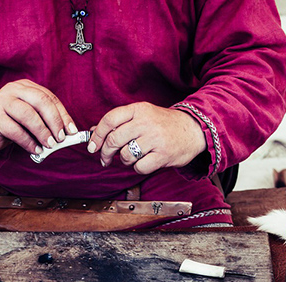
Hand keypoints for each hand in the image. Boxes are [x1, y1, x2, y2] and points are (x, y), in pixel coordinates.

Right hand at [0, 79, 77, 153]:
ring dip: (42, 132)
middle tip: (61, 138)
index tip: (72, 130)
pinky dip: (28, 142)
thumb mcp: (30, 117)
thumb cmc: (11, 123)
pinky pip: (15, 131)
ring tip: (50, 145)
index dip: (63, 114)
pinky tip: (36, 150)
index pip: (49, 98)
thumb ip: (45, 120)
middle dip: (54, 121)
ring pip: (28, 115)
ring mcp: (2, 102)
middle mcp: (14, 90)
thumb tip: (67, 133)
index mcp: (26, 87)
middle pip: (40, 101)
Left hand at [88, 102, 206, 174]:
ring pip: (126, 155)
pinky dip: (138, 168)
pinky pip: (139, 167)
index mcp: (139, 110)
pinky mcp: (163, 155)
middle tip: (105, 158)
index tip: (92, 146)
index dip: (97, 135)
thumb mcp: (142, 116)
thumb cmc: (163, 124)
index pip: (109, 120)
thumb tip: (93, 132)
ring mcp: (155, 138)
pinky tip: (145, 162)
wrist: (194, 129)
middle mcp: (146, 122)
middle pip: (114, 139)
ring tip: (133, 157)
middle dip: (105, 153)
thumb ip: (119, 123)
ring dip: (125, 160)